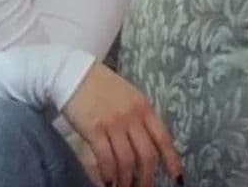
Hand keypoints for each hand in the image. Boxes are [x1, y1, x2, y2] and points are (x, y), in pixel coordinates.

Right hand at [61, 62, 182, 186]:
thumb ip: (139, 115)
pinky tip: (107, 180)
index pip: (163, 139)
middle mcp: (132, 117)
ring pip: (127, 160)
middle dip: (147, 176)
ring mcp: (113, 123)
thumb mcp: (128, 94)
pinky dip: (108, 172)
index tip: (176, 177)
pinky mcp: (93, 129)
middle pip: (146, 155)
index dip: (171, 160)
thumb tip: (147, 141)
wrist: (71, 72)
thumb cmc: (100, 84)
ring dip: (126, 179)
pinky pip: (105, 157)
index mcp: (144, 107)